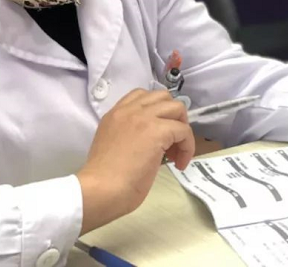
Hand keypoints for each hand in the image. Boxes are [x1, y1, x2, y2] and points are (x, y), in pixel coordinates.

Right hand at [76, 89, 195, 233]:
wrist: (99, 191)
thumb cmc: (103, 180)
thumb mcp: (113, 145)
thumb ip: (129, 135)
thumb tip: (149, 143)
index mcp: (115, 115)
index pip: (141, 96)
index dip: (156, 112)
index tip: (158, 134)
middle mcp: (128, 111)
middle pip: (163, 97)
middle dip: (173, 117)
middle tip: (171, 141)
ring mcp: (143, 118)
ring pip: (177, 108)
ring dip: (182, 128)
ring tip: (176, 152)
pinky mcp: (157, 131)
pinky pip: (184, 130)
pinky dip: (187, 147)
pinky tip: (179, 164)